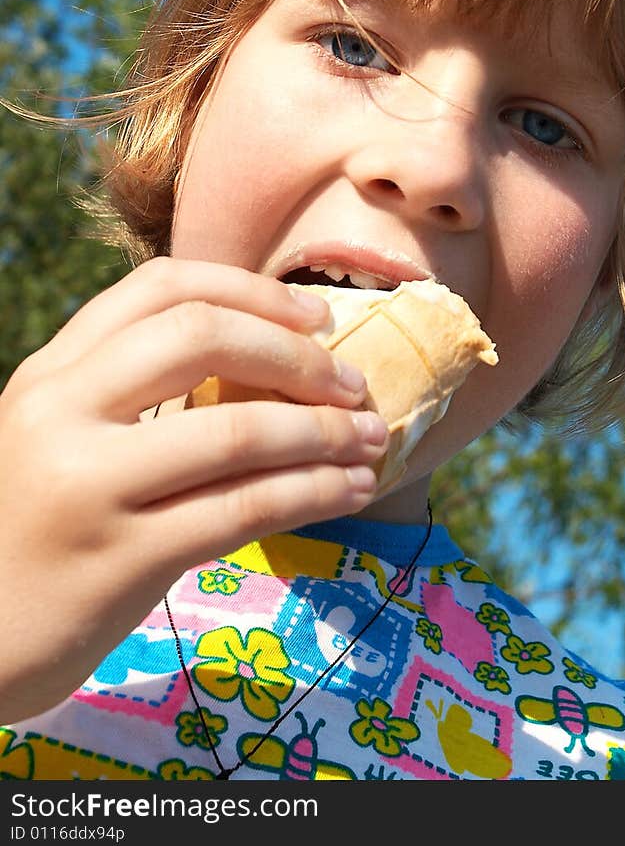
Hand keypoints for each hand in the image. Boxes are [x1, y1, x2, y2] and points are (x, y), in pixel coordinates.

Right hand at [0, 257, 387, 722]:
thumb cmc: (31, 529)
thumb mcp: (57, 434)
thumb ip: (126, 388)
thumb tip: (266, 353)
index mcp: (53, 370)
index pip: (161, 287)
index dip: (252, 292)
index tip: (315, 317)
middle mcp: (62, 411)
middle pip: (203, 337)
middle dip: (299, 357)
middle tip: (352, 384)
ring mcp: (87, 484)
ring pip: (235, 430)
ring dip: (323, 433)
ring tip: (369, 440)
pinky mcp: (118, 558)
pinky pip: (241, 510)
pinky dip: (311, 493)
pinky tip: (347, 491)